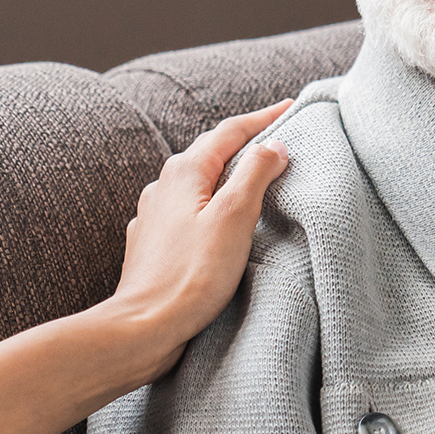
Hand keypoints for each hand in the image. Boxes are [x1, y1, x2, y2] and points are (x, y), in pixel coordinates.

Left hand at [112, 101, 290, 376]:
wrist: (144, 327)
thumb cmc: (192, 275)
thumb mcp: (235, 218)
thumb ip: (255, 174)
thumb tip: (273, 146)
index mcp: (184, 172)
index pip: (229, 131)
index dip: (263, 118)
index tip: (290, 107)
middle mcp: (162, 187)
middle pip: (210, 153)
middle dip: (243, 143)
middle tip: (276, 136)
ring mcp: (153, 216)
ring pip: (197, 184)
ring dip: (225, 176)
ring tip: (251, 177)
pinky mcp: (153, 244)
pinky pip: (186, 212)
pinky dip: (209, 206)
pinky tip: (216, 221)